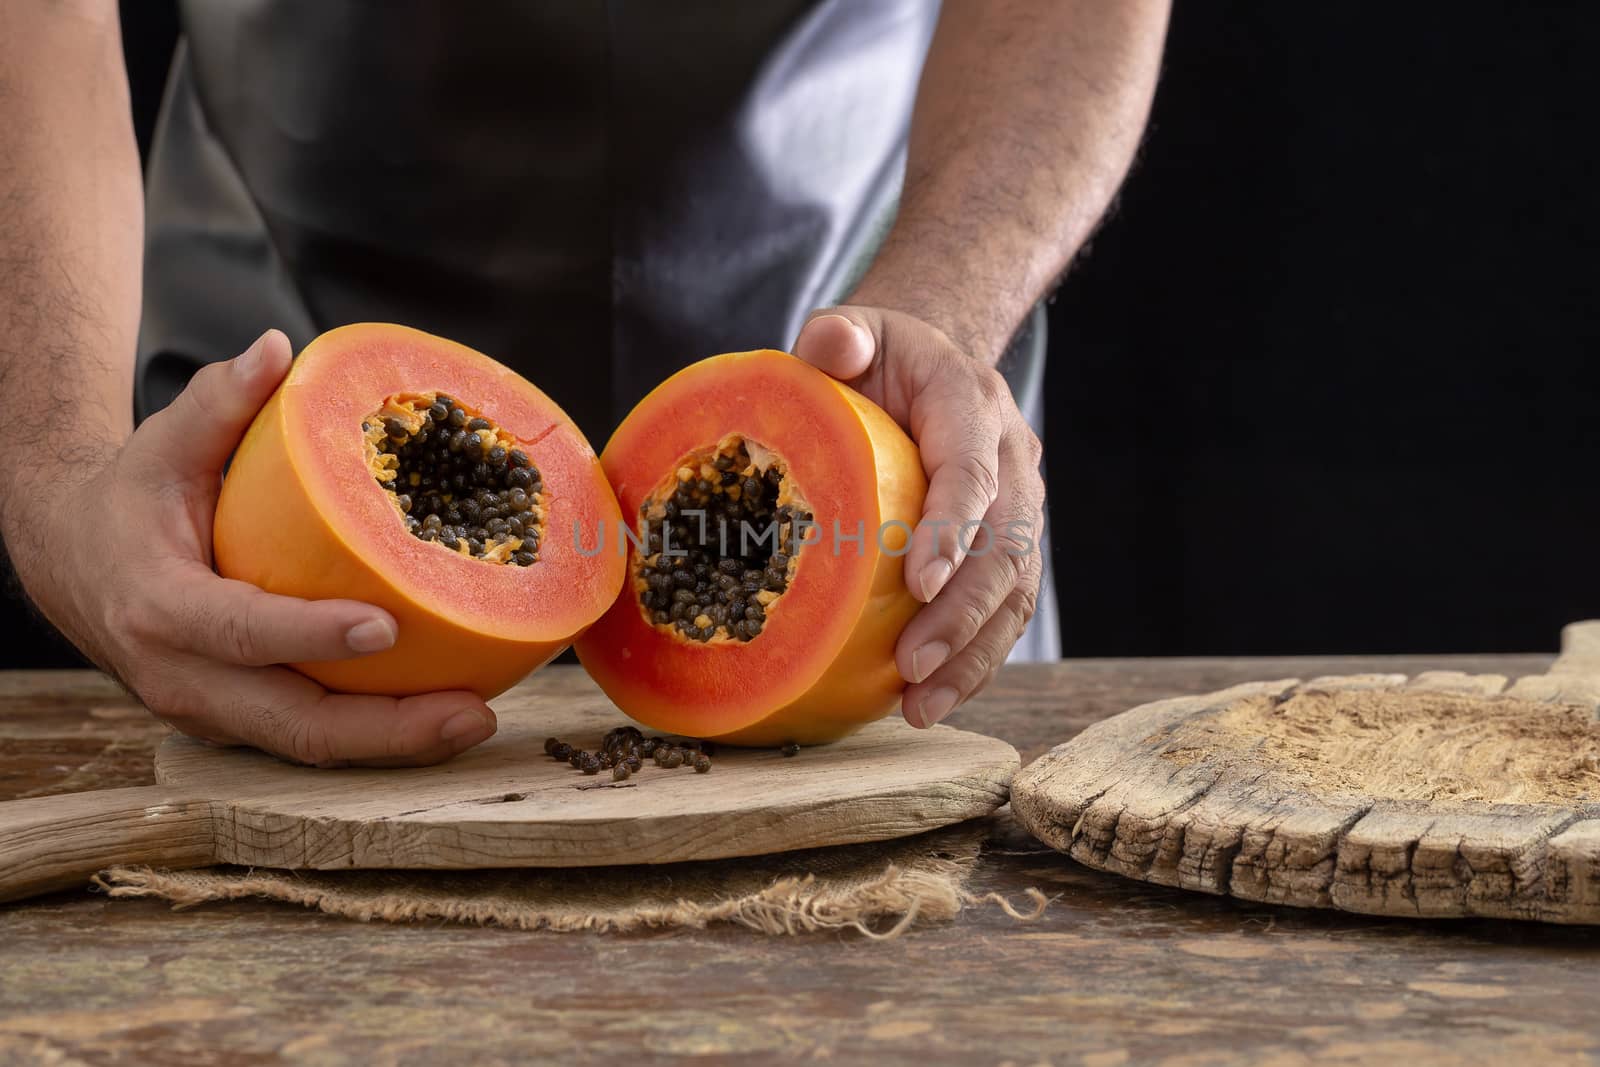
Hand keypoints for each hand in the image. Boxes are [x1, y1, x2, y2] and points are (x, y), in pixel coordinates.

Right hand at [7, 330, 496, 765]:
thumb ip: (216, 400)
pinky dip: (378, 736)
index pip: (243, 632)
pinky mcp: (239, 723)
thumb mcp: (161, 447)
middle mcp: (185, 678)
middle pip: (292, 724)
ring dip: (396, 743)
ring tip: (474, 719)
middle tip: (471, 710)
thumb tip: (276, 346)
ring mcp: (212, 712)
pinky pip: (311, 738)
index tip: (384, 628)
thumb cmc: (130, 501)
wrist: (70, 565)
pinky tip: (443, 717)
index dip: (312, 636)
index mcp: (161, 609)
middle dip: (386, 727)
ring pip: (309, 745)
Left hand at [793, 308, 1045, 728]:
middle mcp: (1011, 458)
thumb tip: (832, 346)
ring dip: (974, 652)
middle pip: (1006, 544)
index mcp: (973, 403)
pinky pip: (1006, 610)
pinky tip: (932, 699)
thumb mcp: (856, 330)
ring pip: (1015, 589)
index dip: (953, 527)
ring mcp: (1019, 507)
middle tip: (914, 664)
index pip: (972, 470)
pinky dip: (976, 659)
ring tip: (922, 705)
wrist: (929, 369)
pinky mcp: (1011, 548)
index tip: (918, 582)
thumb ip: (840, 332)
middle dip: (963, 611)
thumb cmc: (879, 358)